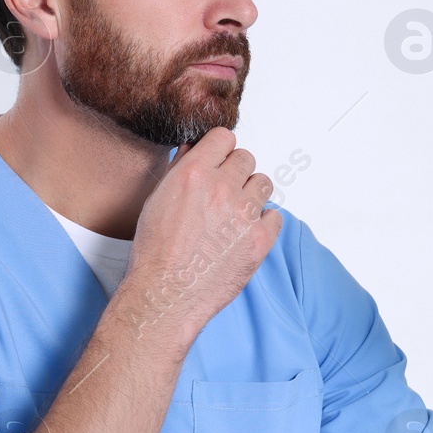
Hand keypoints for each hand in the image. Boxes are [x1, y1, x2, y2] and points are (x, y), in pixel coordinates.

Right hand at [119, 128, 280, 340]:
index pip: (224, 137)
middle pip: (246, 159)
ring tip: (235, 213)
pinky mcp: (260, 239)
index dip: (220, 149)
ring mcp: (244, 214)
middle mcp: (222, 188)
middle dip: (235, 172)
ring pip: (263, 183)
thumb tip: (193, 150)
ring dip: (251, 194)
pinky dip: (264, 222)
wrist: (167, 294)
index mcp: (194, 173)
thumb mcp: (157, 201)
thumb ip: (179, 170)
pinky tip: (245, 233)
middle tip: (224, 192)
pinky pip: (276, 216)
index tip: (218, 161)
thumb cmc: (156, 252)